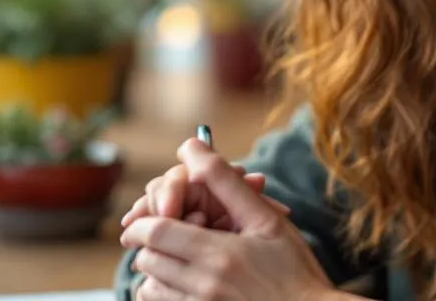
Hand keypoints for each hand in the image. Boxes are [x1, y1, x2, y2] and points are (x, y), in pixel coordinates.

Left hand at [121, 139, 334, 300]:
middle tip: (171, 233)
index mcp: (219, 254)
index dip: (143, 221)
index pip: (156, 233)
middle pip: (148, 259)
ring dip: (155, 269)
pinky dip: (162, 292)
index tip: (148, 215)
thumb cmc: (293, 268)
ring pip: (150, 287)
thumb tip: (190, 149)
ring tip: (178, 258)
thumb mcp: (266, 219)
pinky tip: (184, 283)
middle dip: (151, 242)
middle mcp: (204, 286)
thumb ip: (226, 182)